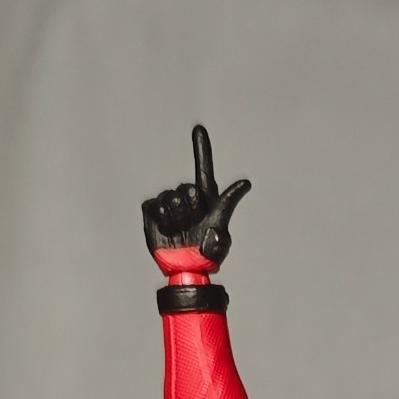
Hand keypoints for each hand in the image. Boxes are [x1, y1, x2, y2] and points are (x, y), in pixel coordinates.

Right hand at [142, 124, 249, 265]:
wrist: (186, 269)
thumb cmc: (207, 253)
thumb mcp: (221, 230)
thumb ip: (228, 204)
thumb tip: (245, 182)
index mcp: (206, 198)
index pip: (204, 167)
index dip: (202, 148)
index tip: (199, 129)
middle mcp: (188, 197)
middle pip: (187, 188)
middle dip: (191, 209)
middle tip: (193, 227)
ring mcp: (169, 202)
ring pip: (171, 198)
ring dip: (176, 219)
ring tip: (181, 233)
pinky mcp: (153, 210)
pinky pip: (154, 205)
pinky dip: (161, 220)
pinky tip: (168, 232)